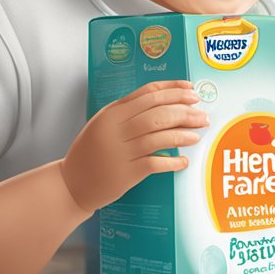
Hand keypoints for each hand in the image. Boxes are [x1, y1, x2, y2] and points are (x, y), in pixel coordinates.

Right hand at [60, 80, 208, 213]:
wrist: (73, 183)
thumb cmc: (91, 152)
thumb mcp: (103, 123)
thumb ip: (128, 111)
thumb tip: (164, 101)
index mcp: (112, 113)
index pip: (148, 94)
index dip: (173, 90)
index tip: (191, 90)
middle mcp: (116, 130)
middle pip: (157, 113)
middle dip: (184, 111)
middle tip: (202, 114)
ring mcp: (121, 152)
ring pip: (159, 136)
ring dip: (183, 134)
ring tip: (198, 134)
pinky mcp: (126, 174)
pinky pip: (156, 164)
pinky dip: (173, 162)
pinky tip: (184, 161)